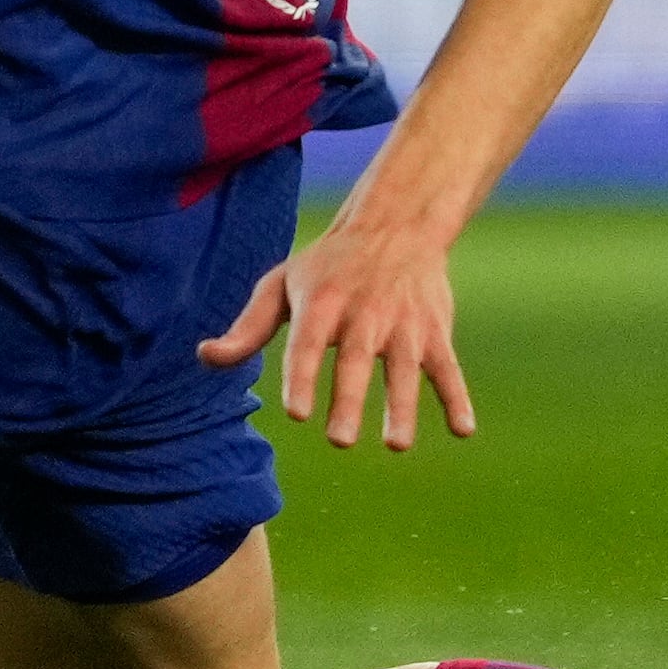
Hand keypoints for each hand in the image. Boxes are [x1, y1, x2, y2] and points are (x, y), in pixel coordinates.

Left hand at [198, 205, 476, 453]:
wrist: (395, 224)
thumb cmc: (326, 266)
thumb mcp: (281, 285)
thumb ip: (247, 328)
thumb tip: (205, 357)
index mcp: (320, 304)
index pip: (306, 345)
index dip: (300, 377)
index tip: (295, 412)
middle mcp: (362, 314)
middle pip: (355, 363)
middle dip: (348, 401)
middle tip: (339, 441)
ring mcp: (402, 325)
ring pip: (403, 370)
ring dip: (401, 406)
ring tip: (395, 444)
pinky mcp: (435, 332)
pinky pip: (448, 369)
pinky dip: (458, 398)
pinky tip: (463, 430)